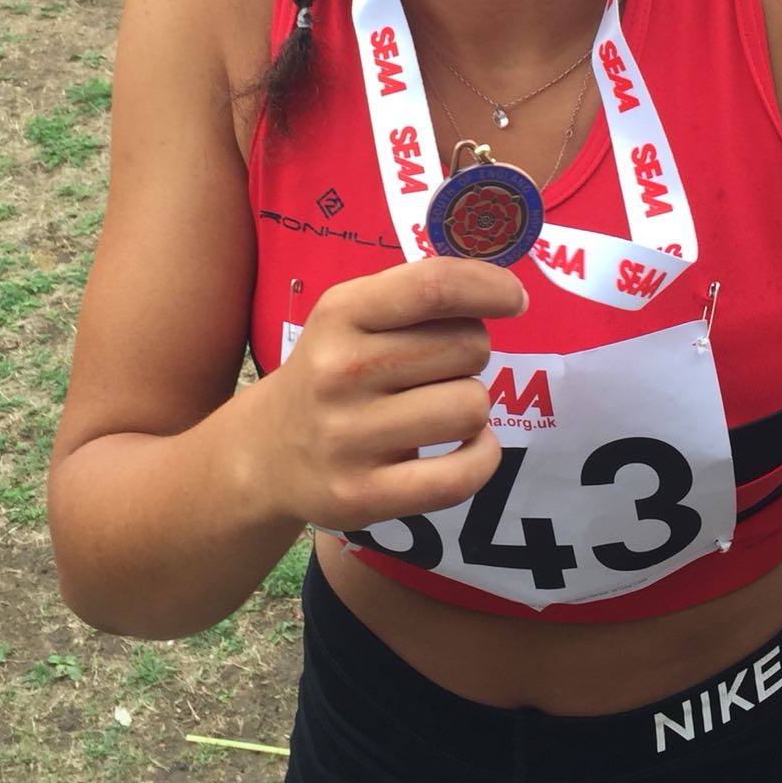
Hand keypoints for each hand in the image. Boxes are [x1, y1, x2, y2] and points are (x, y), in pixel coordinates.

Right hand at [264, 259, 525, 531]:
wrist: (267, 452)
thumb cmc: (334, 370)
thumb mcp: (352, 315)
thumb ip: (416, 297)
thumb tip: (504, 292)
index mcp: (340, 313)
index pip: (433, 286)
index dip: (489, 287)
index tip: (514, 299)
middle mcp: (340, 371)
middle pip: (466, 346)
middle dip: (472, 351)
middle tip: (441, 368)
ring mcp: (348, 437)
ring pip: (471, 406)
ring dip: (472, 405)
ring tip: (439, 408)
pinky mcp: (362, 495)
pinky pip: (461, 475)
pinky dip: (481, 457)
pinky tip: (465, 448)